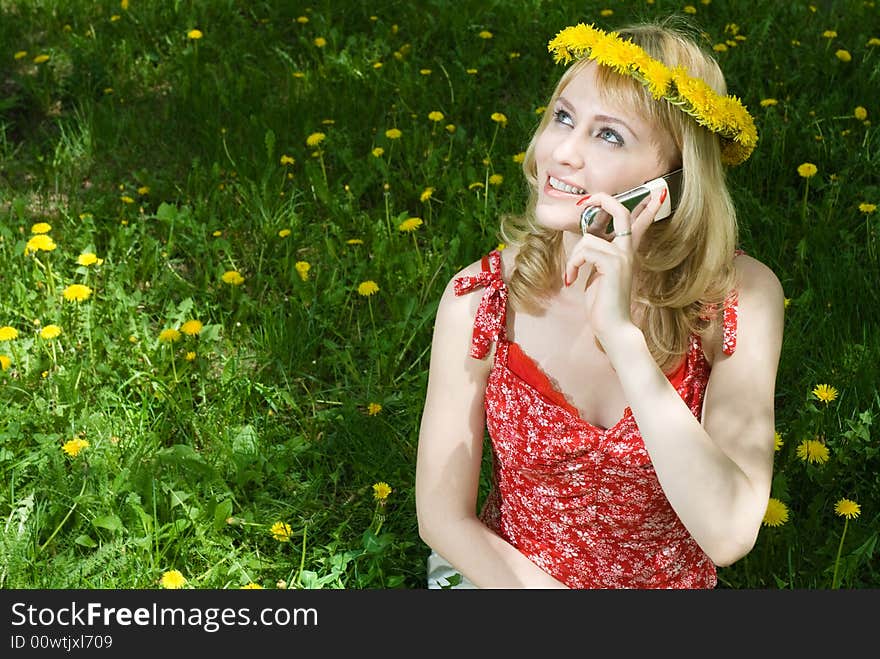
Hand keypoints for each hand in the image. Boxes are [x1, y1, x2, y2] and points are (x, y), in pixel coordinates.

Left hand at [563, 188, 666, 346]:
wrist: (612, 327)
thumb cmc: (603, 304)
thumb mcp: (598, 273)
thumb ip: (597, 255)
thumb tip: (588, 240)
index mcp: (626, 252)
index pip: (640, 224)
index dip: (648, 208)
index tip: (656, 194)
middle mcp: (627, 251)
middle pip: (620, 212)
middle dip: (602, 200)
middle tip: (586, 201)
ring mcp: (622, 257)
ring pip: (588, 239)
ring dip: (573, 258)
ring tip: (572, 275)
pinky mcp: (613, 265)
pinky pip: (585, 250)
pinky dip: (573, 264)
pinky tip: (572, 279)